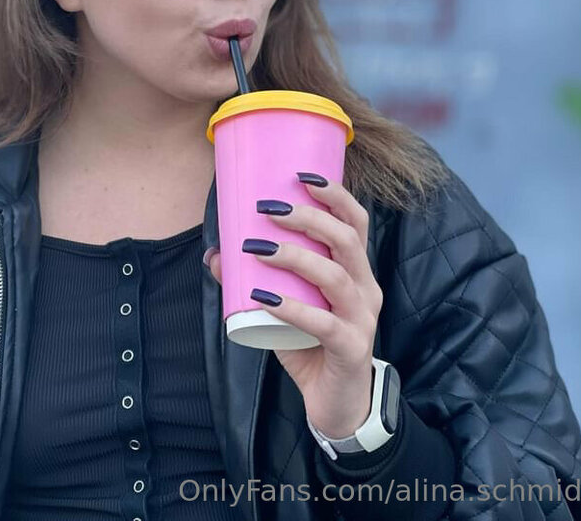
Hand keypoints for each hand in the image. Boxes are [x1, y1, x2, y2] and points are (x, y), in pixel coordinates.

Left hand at [205, 174, 382, 438]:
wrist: (336, 405)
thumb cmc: (311, 344)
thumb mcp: (282, 308)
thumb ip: (253, 280)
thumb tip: (214, 254)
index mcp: (356, 269)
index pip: (355, 221)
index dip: (334, 194)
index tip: (301, 176)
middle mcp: (366, 287)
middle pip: (347, 239)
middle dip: (308, 218)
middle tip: (268, 210)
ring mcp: (362, 318)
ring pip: (337, 276)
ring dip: (296, 257)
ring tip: (259, 250)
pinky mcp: (352, 349)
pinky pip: (325, 323)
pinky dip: (293, 307)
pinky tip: (265, 299)